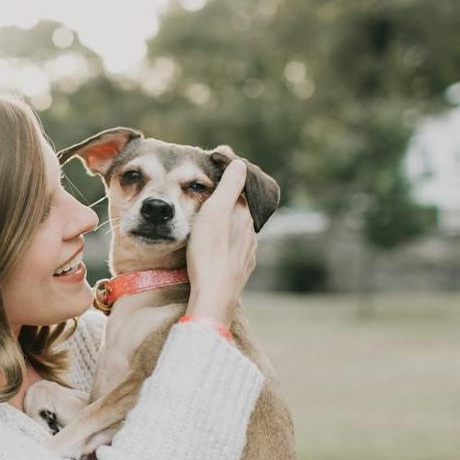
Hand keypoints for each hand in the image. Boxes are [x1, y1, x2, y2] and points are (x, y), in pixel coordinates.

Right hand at [185, 158, 256, 323]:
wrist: (213, 295)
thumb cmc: (209, 252)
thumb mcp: (215, 212)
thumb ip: (229, 186)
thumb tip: (240, 163)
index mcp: (245, 216)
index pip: (241, 191)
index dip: (230, 182)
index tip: (216, 174)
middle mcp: (251, 233)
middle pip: (241, 212)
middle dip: (229, 204)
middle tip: (211, 198)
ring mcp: (248, 253)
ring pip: (239, 233)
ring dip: (229, 226)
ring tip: (212, 223)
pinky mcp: (240, 270)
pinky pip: (236, 251)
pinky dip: (228, 244)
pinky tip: (219, 248)